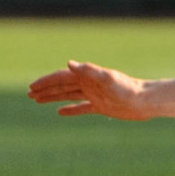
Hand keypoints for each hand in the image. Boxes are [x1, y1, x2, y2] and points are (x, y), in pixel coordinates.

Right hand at [26, 60, 152, 119]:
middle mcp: (89, 84)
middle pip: (62, 85)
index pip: (62, 77)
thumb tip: (68, 63)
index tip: (32, 87)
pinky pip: (81, 107)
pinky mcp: (101, 106)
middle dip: (45, 89)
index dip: (46, 82)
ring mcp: (95, 95)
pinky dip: (70, 109)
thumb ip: (88, 71)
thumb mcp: (107, 78)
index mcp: (88, 76)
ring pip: (69, 95)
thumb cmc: (128, 89)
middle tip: (29, 94)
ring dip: (53, 97)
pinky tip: (60, 112)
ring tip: (37, 100)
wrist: (145, 101)